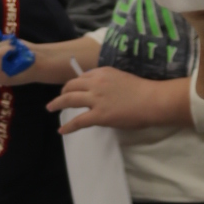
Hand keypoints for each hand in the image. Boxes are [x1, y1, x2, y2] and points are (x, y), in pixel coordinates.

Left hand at [49, 66, 189, 132]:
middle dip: (62, 92)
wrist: (153, 99)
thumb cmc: (143, 90)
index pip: (82, 77)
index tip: (71, 88)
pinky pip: (78, 121)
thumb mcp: (122, 78)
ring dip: (57, 104)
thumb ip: (108, 82)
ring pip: (69, 100)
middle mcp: (96, 83)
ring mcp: (96, 99)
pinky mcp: (98, 115)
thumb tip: (100, 91)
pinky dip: (68, 127)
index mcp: (102, 72)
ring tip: (50, 108)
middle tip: (58, 99)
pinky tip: (62, 131)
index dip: (74, 84)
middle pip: (71, 86)